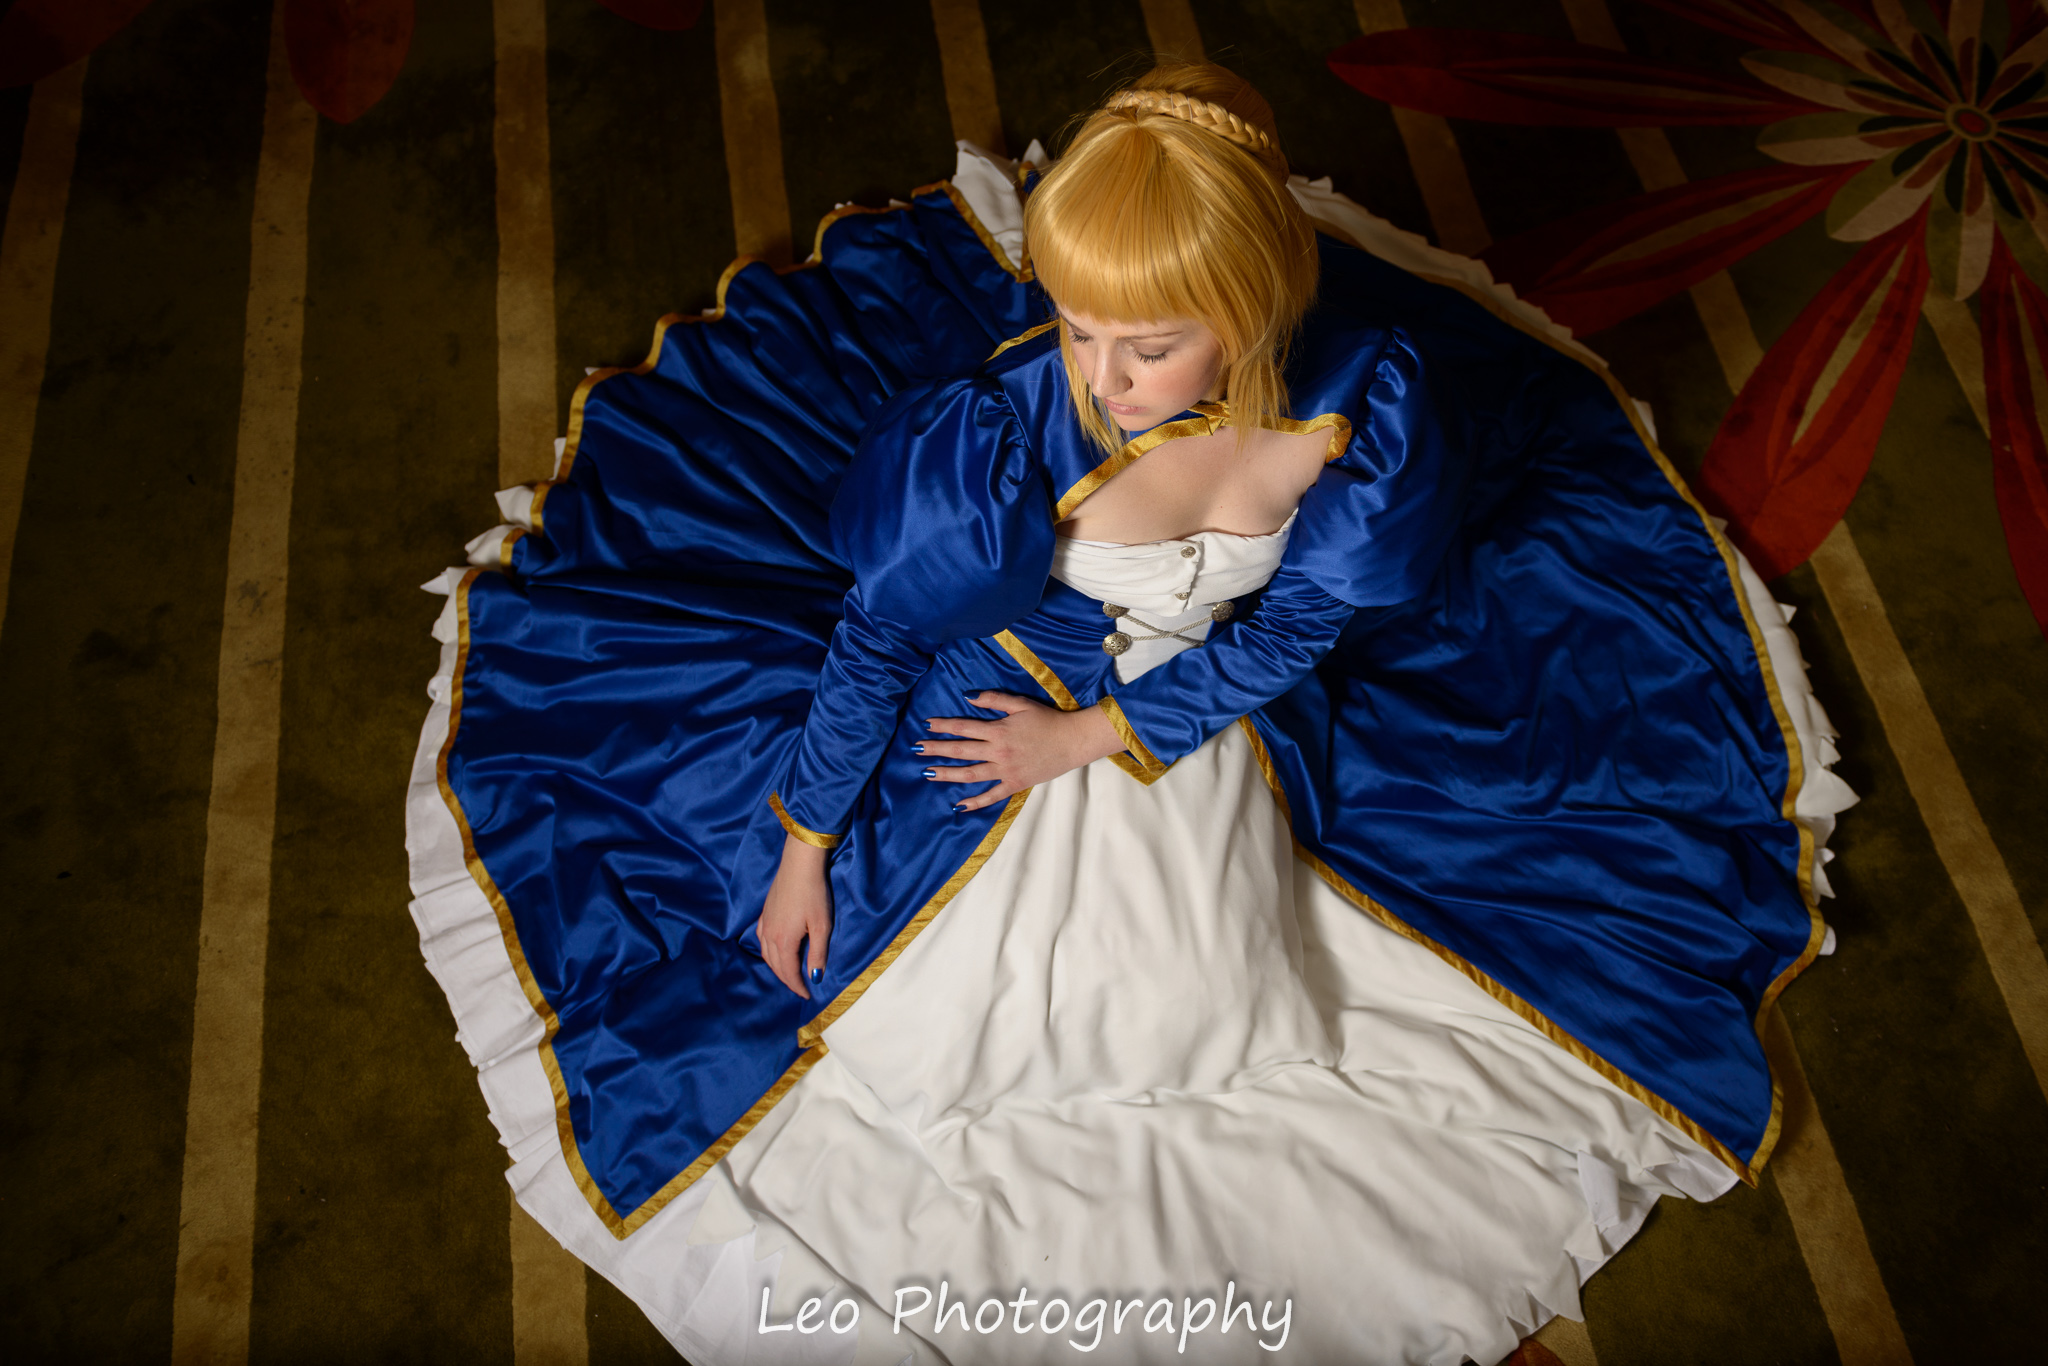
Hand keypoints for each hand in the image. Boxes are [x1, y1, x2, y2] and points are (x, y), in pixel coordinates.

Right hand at [757, 834, 830, 998]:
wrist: (799, 865)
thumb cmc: (814, 894)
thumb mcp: (821, 926)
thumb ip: (817, 953)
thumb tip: (815, 977)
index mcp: (783, 941)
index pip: (788, 972)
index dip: (797, 986)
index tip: (807, 996)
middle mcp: (769, 935)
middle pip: (775, 966)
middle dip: (787, 980)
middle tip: (800, 988)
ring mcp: (764, 924)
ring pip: (766, 955)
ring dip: (777, 968)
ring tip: (790, 974)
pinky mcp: (764, 914)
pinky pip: (761, 941)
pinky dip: (768, 953)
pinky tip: (775, 951)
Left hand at [918, 691, 1123, 811]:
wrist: (1072, 741)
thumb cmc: (1047, 720)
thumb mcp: (1020, 704)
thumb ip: (993, 700)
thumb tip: (967, 697)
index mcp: (998, 730)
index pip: (963, 727)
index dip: (943, 726)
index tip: (927, 725)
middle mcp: (998, 751)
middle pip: (960, 750)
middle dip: (936, 749)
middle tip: (916, 749)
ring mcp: (1005, 770)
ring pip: (970, 774)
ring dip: (947, 774)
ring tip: (927, 774)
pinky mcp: (1014, 784)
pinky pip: (991, 796)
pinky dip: (975, 802)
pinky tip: (959, 805)